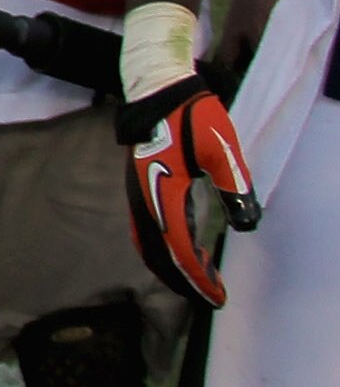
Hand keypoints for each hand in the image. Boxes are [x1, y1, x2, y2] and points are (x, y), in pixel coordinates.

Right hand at [119, 73, 259, 308]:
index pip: (179, 246)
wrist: (158, 92)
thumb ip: (234, 185)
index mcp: (163, 191)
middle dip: (184, 279)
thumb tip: (246, 223)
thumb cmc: (193, 116)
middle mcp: (145, 198)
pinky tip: (184, 250)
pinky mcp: (141, 189)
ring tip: (201, 278)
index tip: (217, 295)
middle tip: (212, 295)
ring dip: (172, 266)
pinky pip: (146, 231)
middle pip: (158, 253)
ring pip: (149, 244)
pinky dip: (164, 250)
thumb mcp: (222, 149)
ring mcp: (139, 194)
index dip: (198, 275)